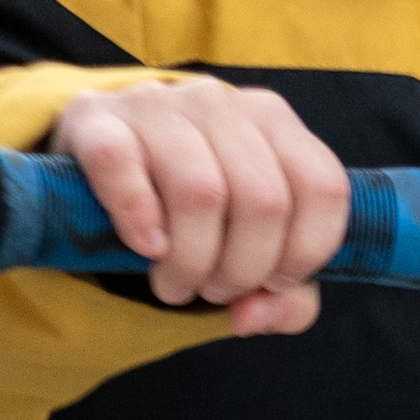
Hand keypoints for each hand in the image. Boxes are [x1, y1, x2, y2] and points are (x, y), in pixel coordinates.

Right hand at [51, 80, 348, 338]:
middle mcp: (221, 102)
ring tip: (174, 283)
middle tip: (213, 290)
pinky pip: (122, 165)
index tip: (274, 282)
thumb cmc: (191, 209)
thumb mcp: (250, 244)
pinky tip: (145, 247)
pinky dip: (137, 218)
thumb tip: (250, 318)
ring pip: (201, 192)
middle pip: (264, 200)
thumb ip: (284, 295)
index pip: (323, 187)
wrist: (105, 157)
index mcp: (273, 120)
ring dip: (191, 261)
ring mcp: (158, 104)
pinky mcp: (96, 118)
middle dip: (242, 269)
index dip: (306, 252)